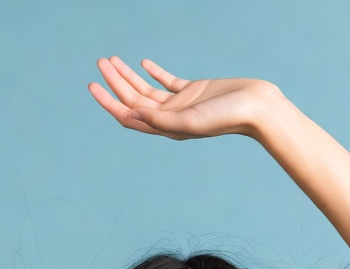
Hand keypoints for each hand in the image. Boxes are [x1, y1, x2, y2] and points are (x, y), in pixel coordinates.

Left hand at [88, 56, 283, 140]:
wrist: (256, 107)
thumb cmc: (226, 117)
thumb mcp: (190, 120)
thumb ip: (161, 119)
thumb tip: (131, 114)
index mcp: (167, 128)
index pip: (129, 116)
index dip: (109, 103)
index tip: (93, 85)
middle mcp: (170, 117)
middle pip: (134, 100)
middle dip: (115, 82)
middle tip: (100, 62)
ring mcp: (181, 103)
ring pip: (146, 89)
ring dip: (128, 75)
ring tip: (112, 60)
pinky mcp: (194, 90)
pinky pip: (167, 81)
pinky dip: (154, 72)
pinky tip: (143, 63)